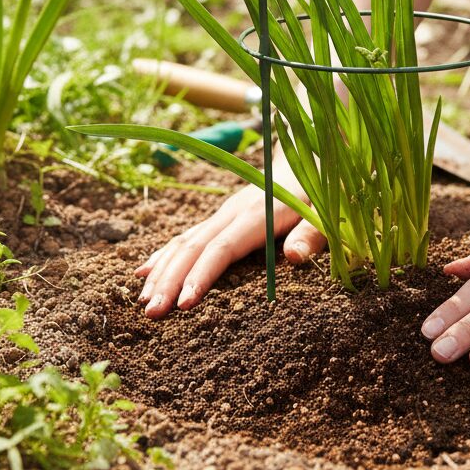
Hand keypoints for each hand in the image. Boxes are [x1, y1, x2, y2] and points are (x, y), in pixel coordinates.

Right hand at [134, 177, 325, 318]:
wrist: (310, 156)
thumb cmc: (322, 192)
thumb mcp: (326, 213)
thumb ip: (312, 235)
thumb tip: (294, 258)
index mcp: (257, 215)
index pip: (222, 249)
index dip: (201, 275)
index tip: (183, 305)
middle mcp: (233, 212)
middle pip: (194, 246)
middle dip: (170, 279)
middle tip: (151, 313)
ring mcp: (224, 213)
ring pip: (185, 240)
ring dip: (162, 270)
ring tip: (143, 301)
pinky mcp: (222, 216)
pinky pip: (188, 235)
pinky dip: (165, 253)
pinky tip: (145, 271)